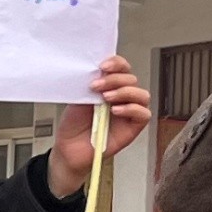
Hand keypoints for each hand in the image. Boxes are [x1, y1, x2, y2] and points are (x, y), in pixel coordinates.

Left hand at [47, 56, 150, 197]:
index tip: (103, 65)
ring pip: (142, 95)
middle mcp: (121, 97)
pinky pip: (143, 114)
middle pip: (131, 79)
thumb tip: (98, 71)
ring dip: (124, 92)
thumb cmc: (73, 125)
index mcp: (109, 86)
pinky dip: (131, 109)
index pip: (122, 68)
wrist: (68, 149)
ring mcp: (128, 112)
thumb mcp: (78, 98)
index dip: (116, 63)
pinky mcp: (133, 127)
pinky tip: (115, 111)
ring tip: (106, 99)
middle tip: (97, 86)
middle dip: (114, 79)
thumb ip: (91, 85)